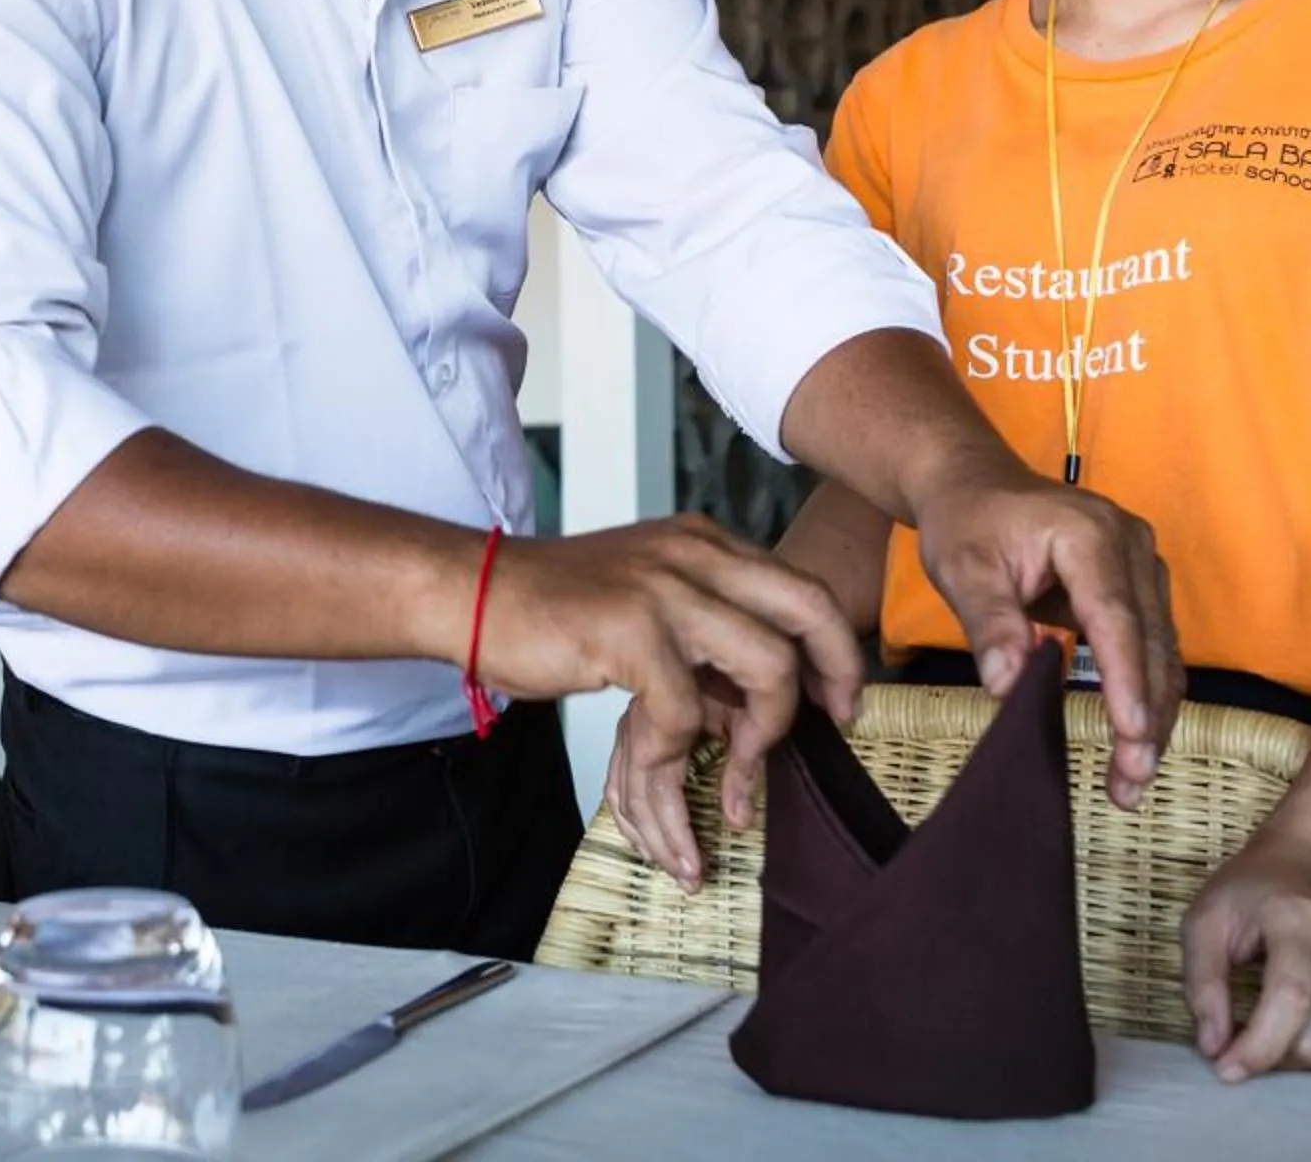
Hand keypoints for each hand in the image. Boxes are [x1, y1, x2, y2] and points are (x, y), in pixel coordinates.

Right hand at [485, 516, 866, 891]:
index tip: (839, 697)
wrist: (471, 593)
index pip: (802, 585)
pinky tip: (656, 758)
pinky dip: (678, 748)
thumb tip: (756, 695)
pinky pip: (686, 708)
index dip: (835, 645)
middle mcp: (693, 554)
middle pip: (809, 608)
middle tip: (835, 725)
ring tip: (738, 768)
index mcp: (702, 543)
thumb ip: (704, 626)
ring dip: (763, 731)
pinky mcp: (627, 631)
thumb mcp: (646, 596)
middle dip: (837, 673)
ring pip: (767, 664)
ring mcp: (662, 590)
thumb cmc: (552, 607)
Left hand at [910, 475, 1182, 806]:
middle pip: (1151, 643)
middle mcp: (1131, 546)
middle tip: (1130, 782)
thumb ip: (989, 622)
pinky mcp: (1139, 586)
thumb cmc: (966, 521)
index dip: (1126, 678)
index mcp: (1089, 534)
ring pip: (1162, 654)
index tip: (1132, 733)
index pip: (1115, 616)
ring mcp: (1142, 565)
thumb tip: (1006, 685)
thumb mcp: (961, 567)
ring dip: (1153, 717)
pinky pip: (1152, 648)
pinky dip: (1146, 696)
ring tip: (1131, 780)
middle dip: (1146, 717)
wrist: (976, 483)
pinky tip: (1133, 740)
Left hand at [1183, 834, 1310, 1079]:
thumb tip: (1214, 1046)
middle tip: (1246, 1034)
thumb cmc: (1251, 896)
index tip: (1226, 1069)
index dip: (1259, 1046)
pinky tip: (1310, 1022)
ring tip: (1277, 1022)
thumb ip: (1202, 982)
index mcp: (1299, 920)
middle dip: (1272, 1055)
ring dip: (1298, 1057)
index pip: (1292, 999)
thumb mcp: (1204, 921)